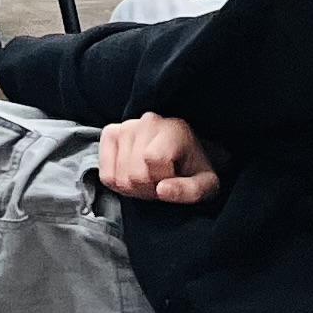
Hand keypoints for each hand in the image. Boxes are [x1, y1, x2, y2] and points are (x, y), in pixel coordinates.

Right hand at [97, 114, 221, 204]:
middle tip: (160, 184)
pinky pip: (105, 175)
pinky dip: (119, 183)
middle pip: (134, 173)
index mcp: (173, 129)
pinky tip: (133, 176)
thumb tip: (162, 190)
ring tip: (149, 180)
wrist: (184, 151)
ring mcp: (125, 126)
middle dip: (148, 188)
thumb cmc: (195, 168)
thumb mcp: (208, 184)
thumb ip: (191, 190)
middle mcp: (146, 122)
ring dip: (135, 187)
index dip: (163, 180)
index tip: (173, 181)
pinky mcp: (109, 134)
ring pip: (119, 176)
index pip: (153, 159)